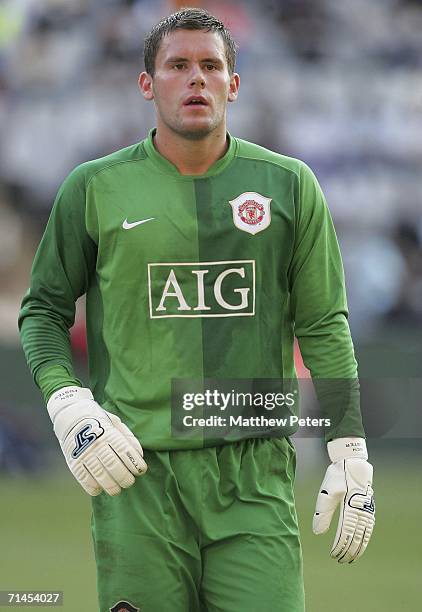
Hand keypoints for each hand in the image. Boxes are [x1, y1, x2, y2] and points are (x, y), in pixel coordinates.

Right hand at [47, 386, 146, 495]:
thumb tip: (139, 456)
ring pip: (99, 475)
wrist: (72, 416)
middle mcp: (96, 444)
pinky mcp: (73, 462)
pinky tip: (99, 489)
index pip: (125, 451)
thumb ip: (128, 438)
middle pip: (113, 465)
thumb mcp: (116, 423)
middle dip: (124, 478)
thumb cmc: (100, 422)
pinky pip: (84, 479)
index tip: (141, 470)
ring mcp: (84, 453)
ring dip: (111, 486)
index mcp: (109, 433)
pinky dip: (93, 487)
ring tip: (117, 490)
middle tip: (129, 482)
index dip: (135, 464)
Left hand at [313, 437, 374, 562]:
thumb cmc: (338, 476)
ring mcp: (368, 511)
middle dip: (348, 551)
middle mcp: (361, 512)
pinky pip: (368, 529)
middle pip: (356, 537)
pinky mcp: (369, 509)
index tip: (333, 555)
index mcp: (349, 508)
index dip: (340, 547)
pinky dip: (364, 539)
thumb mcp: (326, 492)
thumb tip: (317, 533)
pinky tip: (360, 545)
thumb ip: (322, 513)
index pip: (345, 534)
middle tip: (339, 560)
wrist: (353, 463)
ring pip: (364, 535)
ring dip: (358, 548)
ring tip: (351, 558)